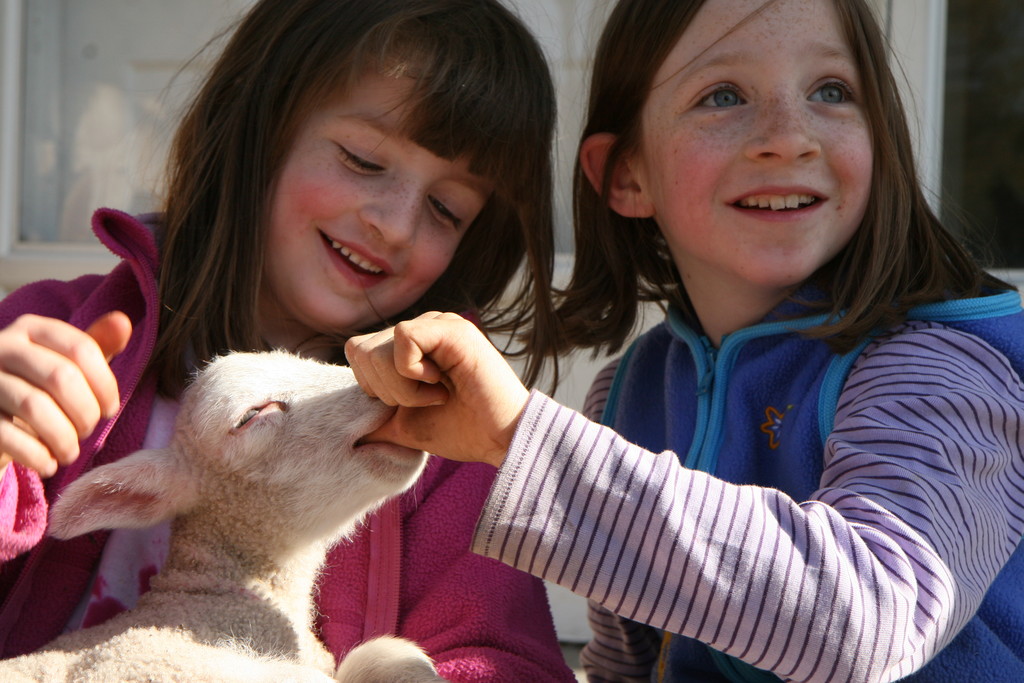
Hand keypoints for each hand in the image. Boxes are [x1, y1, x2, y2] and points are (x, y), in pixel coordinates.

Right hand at [0, 311, 130, 477]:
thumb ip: (96, 345)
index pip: (81, 348)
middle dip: (85, 412)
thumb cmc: (39, 388)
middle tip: (88, 431)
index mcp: (32, 329)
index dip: (105, 384)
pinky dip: (36, 455)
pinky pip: (7, 435)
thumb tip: (123, 321)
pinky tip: (48, 464)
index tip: (110, 409)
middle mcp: (2, 346)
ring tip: (70, 452)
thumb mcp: (67, 363)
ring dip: (63, 438)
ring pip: (34, 407)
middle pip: (61, 377)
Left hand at [345, 312, 529, 466]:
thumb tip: (342, 436)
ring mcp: (436, 323)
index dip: (373, 386)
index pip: (357, 351)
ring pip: (377, 349)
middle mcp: (422, 327)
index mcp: (409, 345)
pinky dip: (413, 374)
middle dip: (386, 390)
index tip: (411, 402)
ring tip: (438, 394)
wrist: (500, 439)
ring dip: (403, 387)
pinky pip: (402, 340)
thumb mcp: (403, 425)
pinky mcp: (450, 327)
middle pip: (361, 351)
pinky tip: (442, 383)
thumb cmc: (461, 430)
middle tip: (426, 399)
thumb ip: (374, 420)